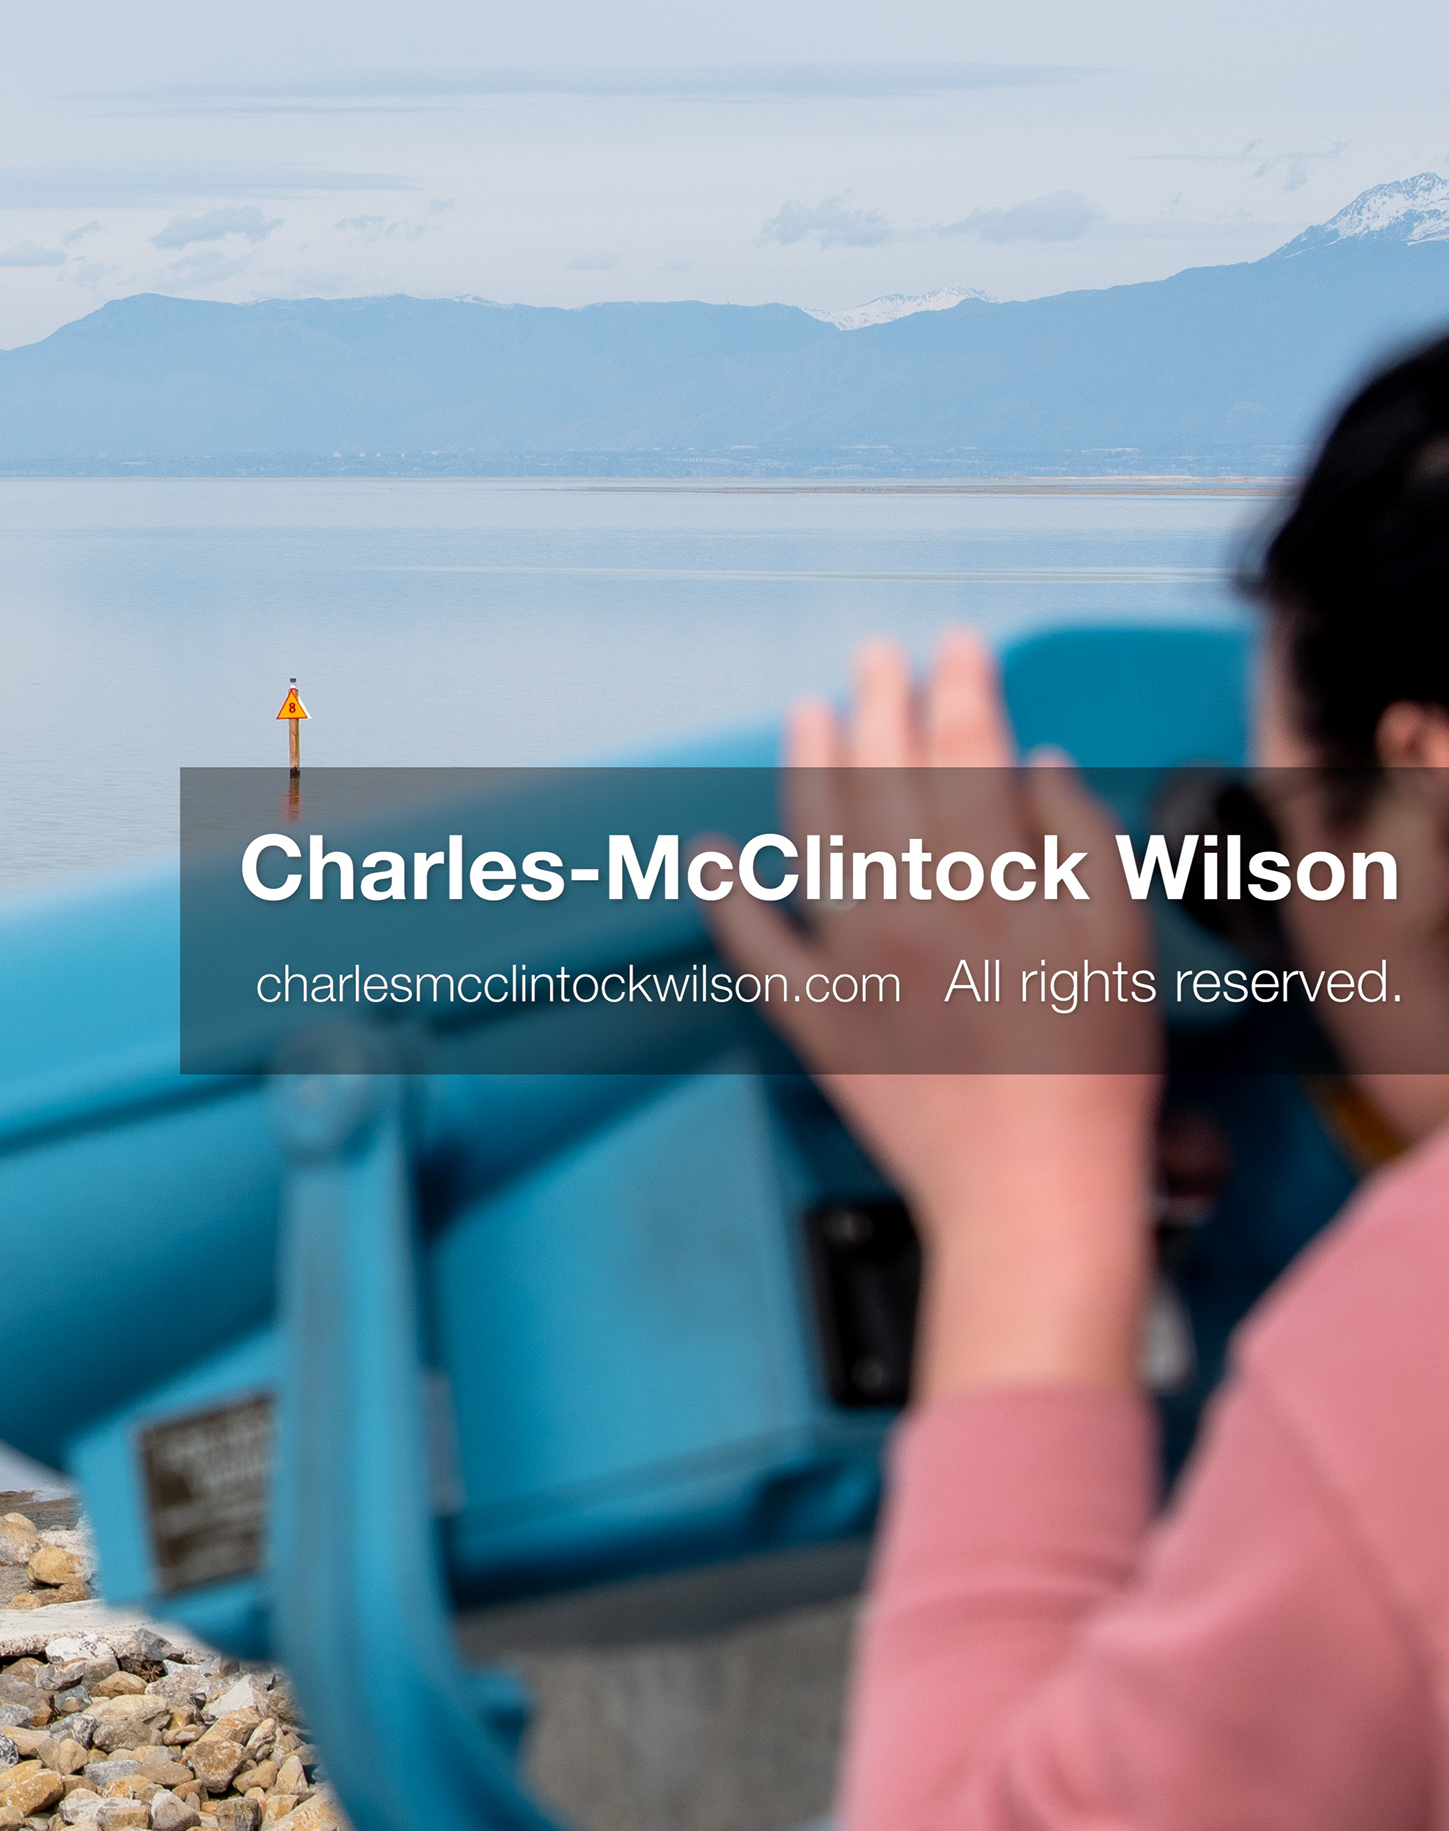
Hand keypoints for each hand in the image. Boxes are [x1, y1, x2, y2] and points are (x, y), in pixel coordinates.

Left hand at [703, 629, 1156, 1399]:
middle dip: (883, 703)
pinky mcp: (814, 1012)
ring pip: (818, 834)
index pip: (970, 753)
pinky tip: (710, 850)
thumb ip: (1080, 839)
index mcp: (996, 881)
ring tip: (807, 712)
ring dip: (809, 764)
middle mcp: (914, 904)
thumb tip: (1037, 764)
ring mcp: (854, 956)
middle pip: (888, 777)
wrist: (1032, 1182)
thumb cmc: (1093, 1067)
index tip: (956, 648)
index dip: (962, 689)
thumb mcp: (1121, 936)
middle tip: (876, 655)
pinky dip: (723, 890)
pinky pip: (752, 939)